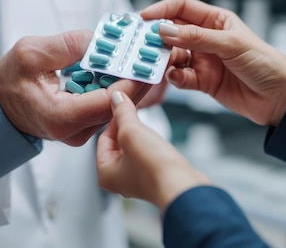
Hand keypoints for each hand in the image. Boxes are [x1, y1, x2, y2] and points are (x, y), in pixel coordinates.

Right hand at [0, 30, 151, 145]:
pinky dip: (115, 85)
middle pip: (117, 106)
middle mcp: (75, 131)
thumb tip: (99, 39)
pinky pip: (106, 106)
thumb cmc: (8, 81)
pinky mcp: (82, 126)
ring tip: (139, 56)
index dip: (130, 80)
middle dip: (135, 79)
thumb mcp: (30, 53)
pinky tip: (122, 66)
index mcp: (62, 117)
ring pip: (114, 107)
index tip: (143, 60)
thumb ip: (67, 45)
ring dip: (127, 81)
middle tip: (150, 55)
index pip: (108, 101)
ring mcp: (80, 131)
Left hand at [96, 91, 209, 210]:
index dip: (113, 121)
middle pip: (117, 143)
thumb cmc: (155, 169)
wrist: (183, 186)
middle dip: (127, 127)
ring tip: (148, 130)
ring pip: (133, 148)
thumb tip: (116, 98)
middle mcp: (119, 179)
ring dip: (140, 135)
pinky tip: (158, 142)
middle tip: (136, 114)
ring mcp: (137, 180)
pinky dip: (151, 145)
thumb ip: (122, 113)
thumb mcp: (132, 132)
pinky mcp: (154, 177)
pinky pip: (147, 155)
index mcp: (105, 173)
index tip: (123, 107)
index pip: (102, 139)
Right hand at [141, 0, 285, 125]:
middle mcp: (206, 38)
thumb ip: (196, 37)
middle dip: (157, 37)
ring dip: (164, 59)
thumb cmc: (264, 63)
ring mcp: (203, 60)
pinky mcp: (202, 81)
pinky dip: (175, 77)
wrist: (280, 99)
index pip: (181, 7)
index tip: (144, 19)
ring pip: (173, 56)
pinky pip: (180, 77)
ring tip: (157, 64)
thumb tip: (165, 30)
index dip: (161, 10)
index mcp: (215, 20)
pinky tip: (176, 78)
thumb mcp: (231, 44)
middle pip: (172, 32)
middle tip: (142, 45)